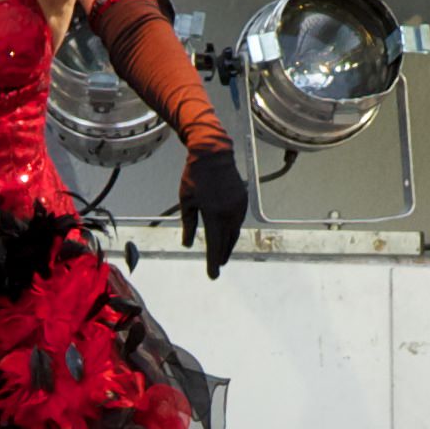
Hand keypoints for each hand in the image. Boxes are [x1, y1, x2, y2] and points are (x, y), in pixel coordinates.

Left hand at [179, 143, 246, 279]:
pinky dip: (232, 231)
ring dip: (228, 245)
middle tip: (217, 267)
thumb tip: (186, 244)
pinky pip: (238, 221)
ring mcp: (238, 207)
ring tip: (222, 255)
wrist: (213, 153)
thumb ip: (188, 224)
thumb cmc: (195, 176)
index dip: (212, 262)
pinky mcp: (243, 201)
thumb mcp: (186, 201)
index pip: (214, 245)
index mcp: (214, 214)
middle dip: (221, 256)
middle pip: (227, 242)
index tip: (212, 275)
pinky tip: (227, 235)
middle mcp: (229, 213)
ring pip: (234, 233)